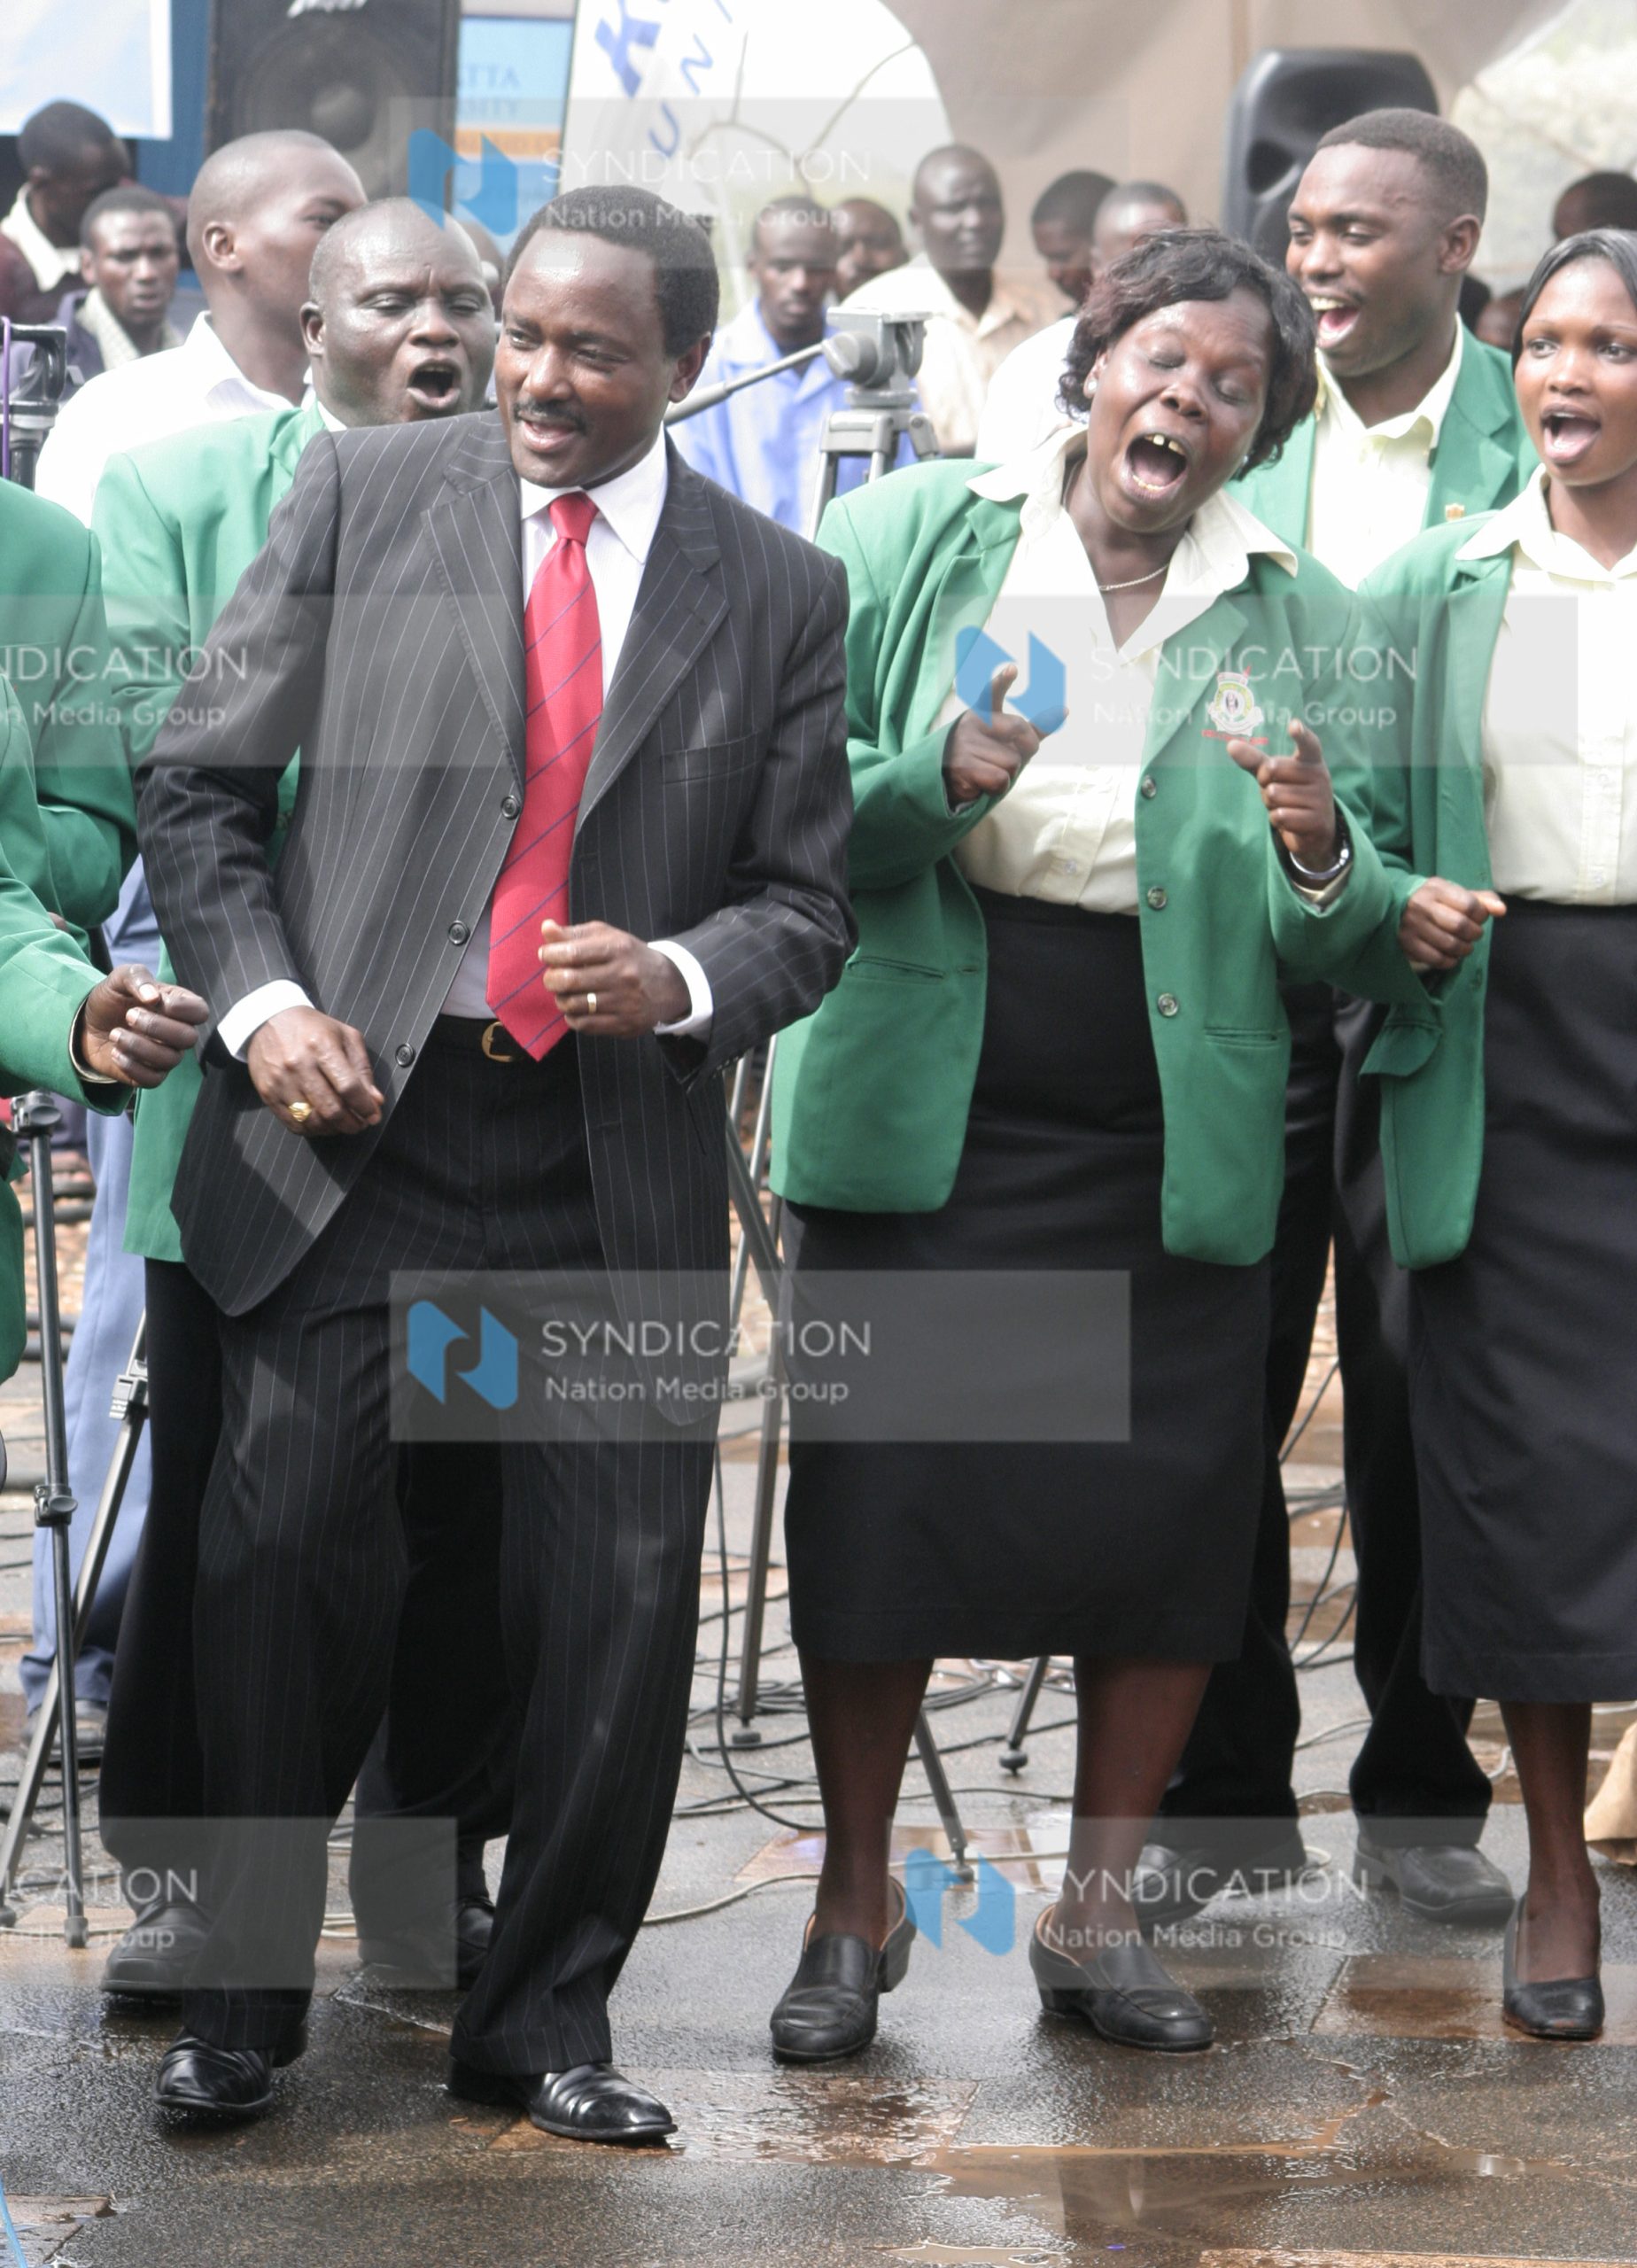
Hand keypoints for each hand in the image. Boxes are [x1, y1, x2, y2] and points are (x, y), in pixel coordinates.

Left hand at [78, 965, 208, 1088]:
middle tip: (129, 1015)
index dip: (181, 1008)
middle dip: (156, 1026)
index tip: (153, 1000)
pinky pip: (153, 1079)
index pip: (200, 1011)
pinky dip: (131, 1066)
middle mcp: (177, 1033)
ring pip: (169, 1059)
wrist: (88, 1023)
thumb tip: (153, 996)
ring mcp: (165, 1055)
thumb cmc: (111, 999)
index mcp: (178, 1007)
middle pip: (189, 1037)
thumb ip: (137, 977)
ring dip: (138, 1046)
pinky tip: (116, 1052)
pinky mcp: (150, 1074)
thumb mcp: (119, 978)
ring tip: (115, 1034)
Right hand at [247, 1006, 382, 1135]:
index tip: (373, 1115)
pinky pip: (294, 1123)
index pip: (348, 1087)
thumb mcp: (345, 1037)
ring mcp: (281, 1081)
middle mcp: (299, 1065)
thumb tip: (375, 1101)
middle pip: (331, 1109)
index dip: (365, 1107)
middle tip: (361, 1124)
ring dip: (334, 1129)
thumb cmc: (312, 1029)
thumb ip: (362, 1069)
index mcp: (321, 1046)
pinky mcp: (268, 1094)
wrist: (269, 1020)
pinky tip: (323, 1124)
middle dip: (353, 1123)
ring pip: (313, 1121)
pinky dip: (313, 1130)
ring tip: (343, 1124)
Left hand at [537, 921, 688, 1036]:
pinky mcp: (624, 1024)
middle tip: (553, 978)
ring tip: (565, 993)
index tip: (546, 955)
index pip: (572, 952)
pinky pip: (584, 1025)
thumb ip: (575, 933)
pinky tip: (577, 1009)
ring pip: (573, 1005)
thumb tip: (546, 928)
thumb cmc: (629, 957)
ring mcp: (624, 1003)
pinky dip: (572, 1017)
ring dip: (561, 999)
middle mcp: (623, 976)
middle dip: (551, 979)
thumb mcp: (608, 937)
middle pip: (569, 980)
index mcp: (617, 949)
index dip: (550, 954)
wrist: (669, 984)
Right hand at [942, 663, 1046, 808]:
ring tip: (987, 772)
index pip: (992, 693)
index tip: (1013, 669)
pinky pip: (1001, 779)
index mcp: (982, 712)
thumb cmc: (986, 756)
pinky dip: (998, 787)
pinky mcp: (964, 767)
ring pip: (1012, 762)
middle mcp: (972, 724)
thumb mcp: (1008, 739)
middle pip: (1022, 732)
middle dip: (1025, 750)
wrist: (950, 782)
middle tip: (1008, 759)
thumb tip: (1066, 711)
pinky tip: (983, 783)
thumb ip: (1034, 727)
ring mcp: (966, 745)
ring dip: (1008, 774)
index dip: (1003, 681)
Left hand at [1228, 718, 1338, 867]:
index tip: (1294, 725)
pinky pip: (1280, 816)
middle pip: (1271, 770)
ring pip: (1273, 795)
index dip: (1301, 735)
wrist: (1315, 828)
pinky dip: (1277, 819)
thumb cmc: (1291, 793)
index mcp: (1311, 760)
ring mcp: (1321, 798)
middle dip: (1265, 783)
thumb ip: (1254, 760)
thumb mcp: (1273, 775)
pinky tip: (1290, 820)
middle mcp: (1320, 775)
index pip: (1308, 744)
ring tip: (1286, 806)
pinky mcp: (1317, 820)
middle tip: (1278, 790)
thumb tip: (1230, 745)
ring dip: (1271, 805)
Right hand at [1398, 877, 1505, 970]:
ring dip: (1464, 949)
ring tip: (1465, 946)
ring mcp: (1411, 926)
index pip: (1469, 905)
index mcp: (1436, 889)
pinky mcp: (1406, 944)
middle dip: (1475, 934)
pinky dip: (1450, 961)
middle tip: (1474, 934)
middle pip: (1460, 926)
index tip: (1479, 918)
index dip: (1481, 915)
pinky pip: (1436, 959)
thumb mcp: (1455, 894)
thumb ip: (1481, 900)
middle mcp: (1421, 906)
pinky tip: (1451, 956)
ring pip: (1449, 945)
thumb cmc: (1434, 901)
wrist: (1396, 908)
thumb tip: (1501, 910)